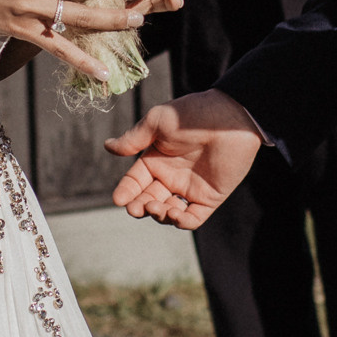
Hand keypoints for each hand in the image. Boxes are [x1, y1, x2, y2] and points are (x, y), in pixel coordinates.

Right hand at [105, 91, 264, 228]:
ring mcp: (190, 188)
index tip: (119, 200)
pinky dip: (181, 221)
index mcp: (156, 159)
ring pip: (167, 212)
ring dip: (158, 214)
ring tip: (155, 206)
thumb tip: (107, 147)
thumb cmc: (192, 115)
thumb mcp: (157, 123)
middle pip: (148, 199)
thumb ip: (133, 139)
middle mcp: (171, 177)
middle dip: (139, 207)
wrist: (229, 118)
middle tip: (135, 208)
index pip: (135, 181)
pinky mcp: (209, 198)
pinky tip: (174, 213)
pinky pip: (192, 218)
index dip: (126, 191)